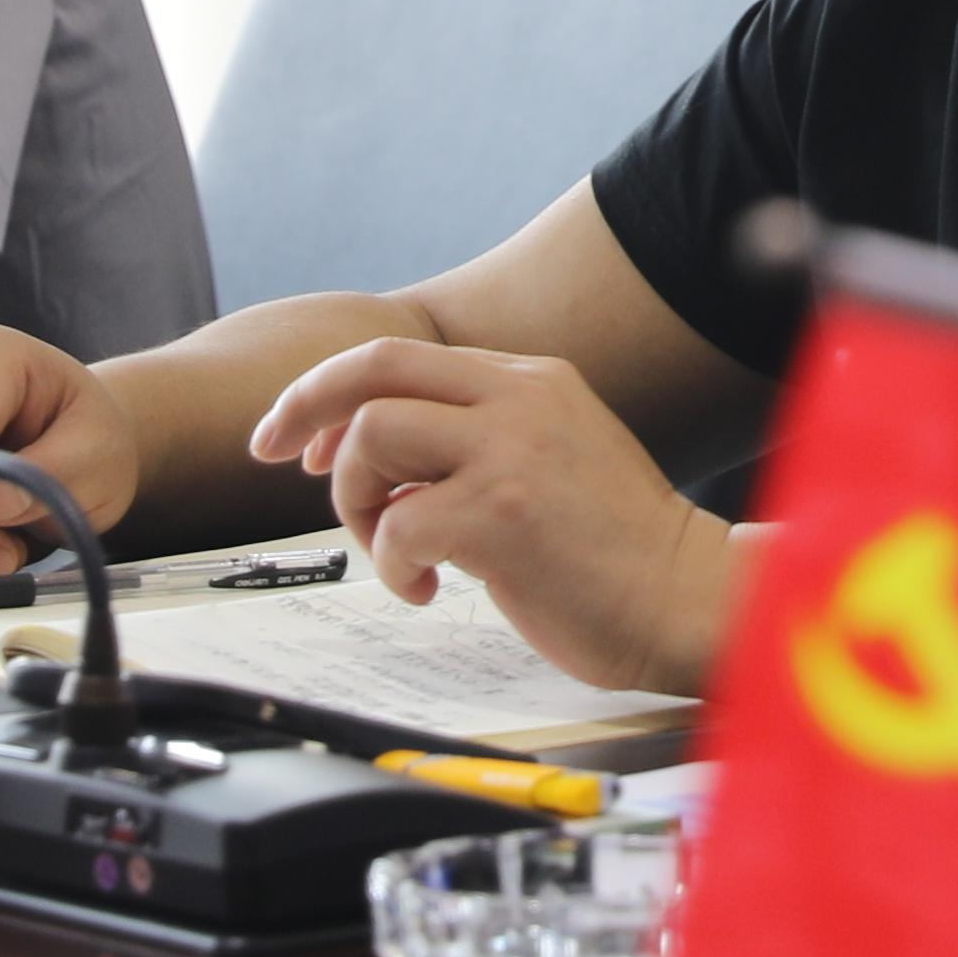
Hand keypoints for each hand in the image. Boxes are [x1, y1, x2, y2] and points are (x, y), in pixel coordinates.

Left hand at [243, 336, 732, 696]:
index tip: (298, 441)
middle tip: (270, 455)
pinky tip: (428, 588)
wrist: (686, 599)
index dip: (331, 393)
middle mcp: (520, 398)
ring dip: (352, 499)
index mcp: (531, 379)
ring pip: (372, 435)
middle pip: (372, 368)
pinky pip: (395, 526)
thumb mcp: (552, 456)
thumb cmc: (616, 551)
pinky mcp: (501, 513)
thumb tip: (378, 458)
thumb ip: (479, 439)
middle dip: (301, 408)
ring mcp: (511, 451)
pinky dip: (390, 564)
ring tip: (389, 547)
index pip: (401, 357)